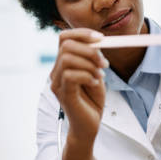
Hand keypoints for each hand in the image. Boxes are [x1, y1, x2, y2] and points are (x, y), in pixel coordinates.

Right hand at [50, 28, 107, 159]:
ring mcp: (57, 83)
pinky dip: (87, 76)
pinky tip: (95, 83)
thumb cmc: (92, 100)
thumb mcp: (95, 73)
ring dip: (89, 63)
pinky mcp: (63, 94)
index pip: (64, 38)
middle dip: (89, 50)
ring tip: (100, 75)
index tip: (101, 38)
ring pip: (67, 59)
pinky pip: (71, 76)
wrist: (89, 126)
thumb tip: (99, 42)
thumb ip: (92, 58)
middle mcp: (56, 72)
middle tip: (104, 62)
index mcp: (63, 64)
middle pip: (66, 46)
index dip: (82, 33)